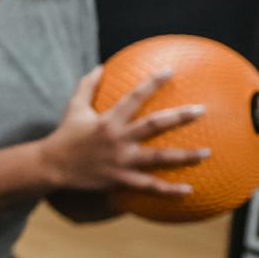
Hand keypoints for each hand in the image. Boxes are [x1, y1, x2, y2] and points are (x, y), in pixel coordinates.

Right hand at [40, 66, 208, 196]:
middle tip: (201, 110)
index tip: (170, 71)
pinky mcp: (120, 180)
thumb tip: (100, 66)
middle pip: (154, 125)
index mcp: (108, 120)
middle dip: (179, 117)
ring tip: (208, 153)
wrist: (51, 167)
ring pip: (158, 157)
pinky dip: (169, 190)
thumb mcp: (73, 107)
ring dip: (185, 156)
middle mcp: (117, 138)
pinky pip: (149, 186)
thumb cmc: (64, 135)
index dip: (152, 83)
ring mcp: (120, 161)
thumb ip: (86, 86)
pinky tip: (189, 190)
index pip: (134, 97)